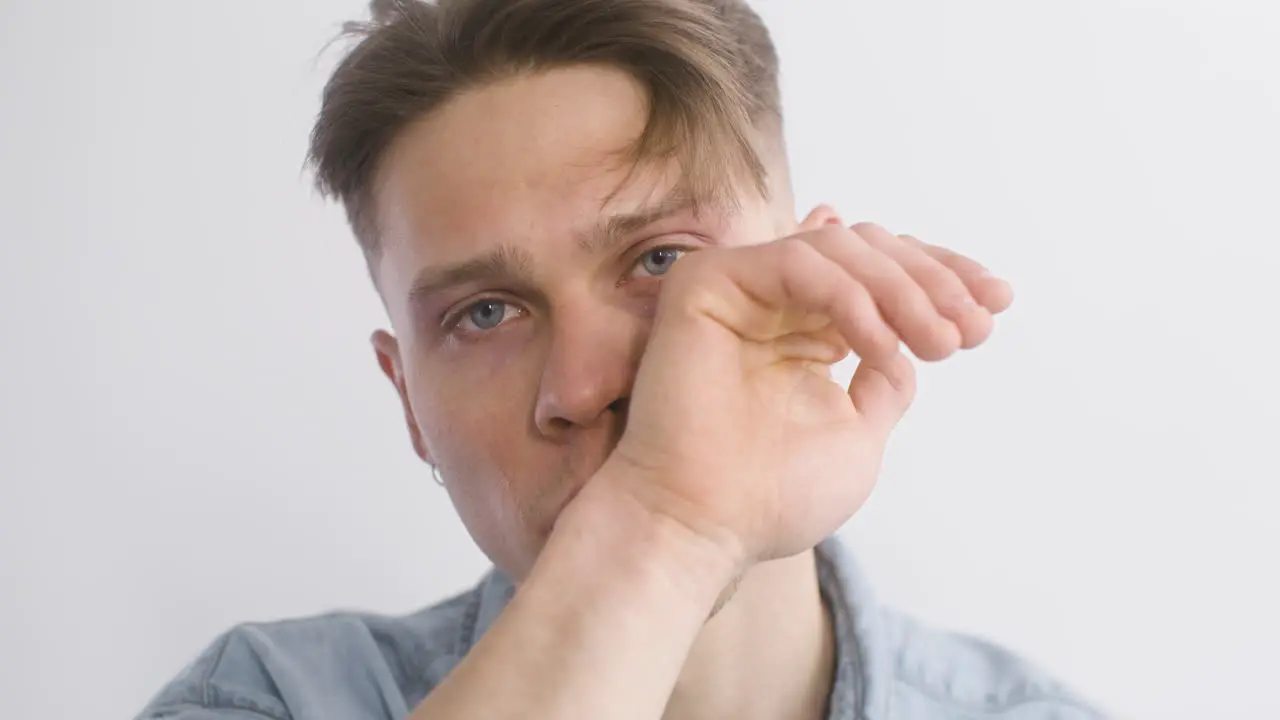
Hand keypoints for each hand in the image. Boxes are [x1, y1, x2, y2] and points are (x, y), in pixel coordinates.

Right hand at [597, 221, 1012, 572]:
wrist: (703, 526)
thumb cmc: (771, 495)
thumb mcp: (861, 432)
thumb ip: (886, 376)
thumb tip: (913, 339)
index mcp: (804, 329)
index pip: (879, 275)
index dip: (942, 278)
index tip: (998, 305)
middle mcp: (772, 301)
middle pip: (867, 248)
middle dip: (934, 280)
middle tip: (973, 329)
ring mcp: (739, 288)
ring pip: (839, 246)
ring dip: (903, 288)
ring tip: (939, 343)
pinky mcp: (706, 283)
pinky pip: (797, 261)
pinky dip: (850, 295)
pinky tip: (880, 344)